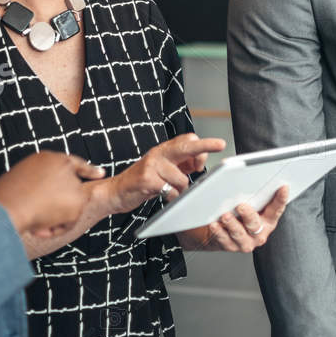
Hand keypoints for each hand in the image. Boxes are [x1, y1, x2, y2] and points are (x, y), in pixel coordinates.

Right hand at [0, 151, 104, 235]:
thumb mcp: (22, 180)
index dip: (88, 170)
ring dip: (53, 219)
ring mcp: (73, 183)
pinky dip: (54, 229)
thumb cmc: (6, 196)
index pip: (74, 163)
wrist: (7, 206)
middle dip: (61, 207)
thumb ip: (42, 181)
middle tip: (39, 215)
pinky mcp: (77, 202)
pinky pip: (69, 222)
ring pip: (71, 208)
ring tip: (33, 219)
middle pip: (74, 191)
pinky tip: (38, 227)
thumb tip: (51, 196)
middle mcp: (65, 166)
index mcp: (49, 158)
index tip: (102, 173)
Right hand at [99, 133, 225, 215]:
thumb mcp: (162, 168)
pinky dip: (171, 197)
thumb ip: (180, 164)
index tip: (207, 158)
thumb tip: (200, 161)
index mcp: (164, 150)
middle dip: (204, 146)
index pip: (187, 139)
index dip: (201, 148)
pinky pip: (170, 190)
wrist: (115, 191)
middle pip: (185, 146)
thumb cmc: (143, 181)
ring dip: (180, 190)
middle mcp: (158, 153)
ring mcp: (151, 166)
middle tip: (220, 144)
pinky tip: (162, 195)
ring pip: (181, 179)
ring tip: (169, 191)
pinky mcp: (146, 180)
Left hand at [185, 185, 291, 250]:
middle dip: (248, 215)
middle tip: (241, 206)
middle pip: (255, 224)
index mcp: (268, 220)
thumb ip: (254, 195)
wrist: (225, 233)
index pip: (277, 208)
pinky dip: (219, 232)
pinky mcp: (231, 246)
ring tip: (225, 216)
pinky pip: (224, 240)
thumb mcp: (252, 204)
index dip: (281, 198)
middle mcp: (259, 232)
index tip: (283, 187)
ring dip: (232, 224)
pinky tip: (214, 224)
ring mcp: (246, 242)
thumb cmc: (240, 214)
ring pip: (239, 234)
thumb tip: (247, 175)